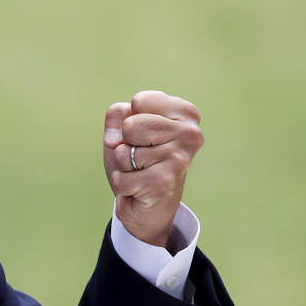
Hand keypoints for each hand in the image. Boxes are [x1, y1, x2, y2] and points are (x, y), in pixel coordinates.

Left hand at [103, 90, 203, 248]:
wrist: (149, 204)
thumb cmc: (139, 158)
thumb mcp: (127, 126)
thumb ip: (118, 115)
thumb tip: (115, 142)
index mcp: (186, 114)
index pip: (139, 102)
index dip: (129, 119)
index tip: (144, 135)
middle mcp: (190, 134)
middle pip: (130, 126)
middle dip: (126, 143)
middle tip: (142, 156)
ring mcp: (179, 159)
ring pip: (124, 152)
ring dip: (124, 166)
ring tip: (142, 172)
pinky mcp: (164, 183)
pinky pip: (121, 177)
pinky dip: (122, 185)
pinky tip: (139, 188)